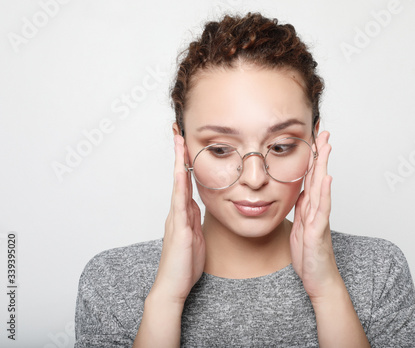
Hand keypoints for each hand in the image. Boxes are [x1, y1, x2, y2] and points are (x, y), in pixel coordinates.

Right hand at [150, 134, 205, 303]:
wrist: (173, 286)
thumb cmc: (184, 265)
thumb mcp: (195, 237)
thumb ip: (194, 220)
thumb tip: (197, 206)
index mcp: (183, 214)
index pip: (185, 182)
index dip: (186, 163)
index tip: (187, 144)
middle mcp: (177, 212)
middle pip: (179, 177)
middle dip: (179, 154)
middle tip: (178, 131)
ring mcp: (175, 219)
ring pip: (178, 184)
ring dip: (179, 162)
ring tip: (179, 141)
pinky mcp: (178, 229)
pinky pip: (179, 202)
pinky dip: (180, 185)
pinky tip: (181, 171)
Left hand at [290, 131, 338, 299]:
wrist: (319, 281)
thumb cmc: (310, 256)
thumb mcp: (300, 228)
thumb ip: (303, 210)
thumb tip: (301, 192)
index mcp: (310, 209)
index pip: (311, 178)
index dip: (312, 158)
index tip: (313, 139)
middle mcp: (317, 210)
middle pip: (319, 177)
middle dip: (321, 154)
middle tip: (323, 131)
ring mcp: (319, 220)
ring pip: (322, 188)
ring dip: (323, 166)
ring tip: (326, 146)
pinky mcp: (318, 232)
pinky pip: (322, 210)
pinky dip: (325, 193)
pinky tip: (327, 178)